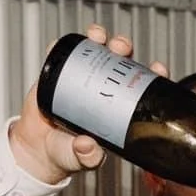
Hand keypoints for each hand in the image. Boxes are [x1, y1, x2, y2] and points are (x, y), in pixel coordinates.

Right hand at [9, 25, 169, 185]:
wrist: (38, 150)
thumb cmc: (66, 154)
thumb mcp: (81, 158)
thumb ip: (86, 156)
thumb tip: (87, 146)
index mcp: (116, 109)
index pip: (139, 88)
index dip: (150, 76)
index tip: (157, 67)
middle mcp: (102, 91)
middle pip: (119, 62)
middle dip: (124, 49)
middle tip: (121, 48)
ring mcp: (81, 80)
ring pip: (95, 53)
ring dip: (100, 39)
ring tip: (98, 37)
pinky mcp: (58, 76)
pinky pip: (62, 55)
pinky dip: (66, 45)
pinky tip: (71, 41)